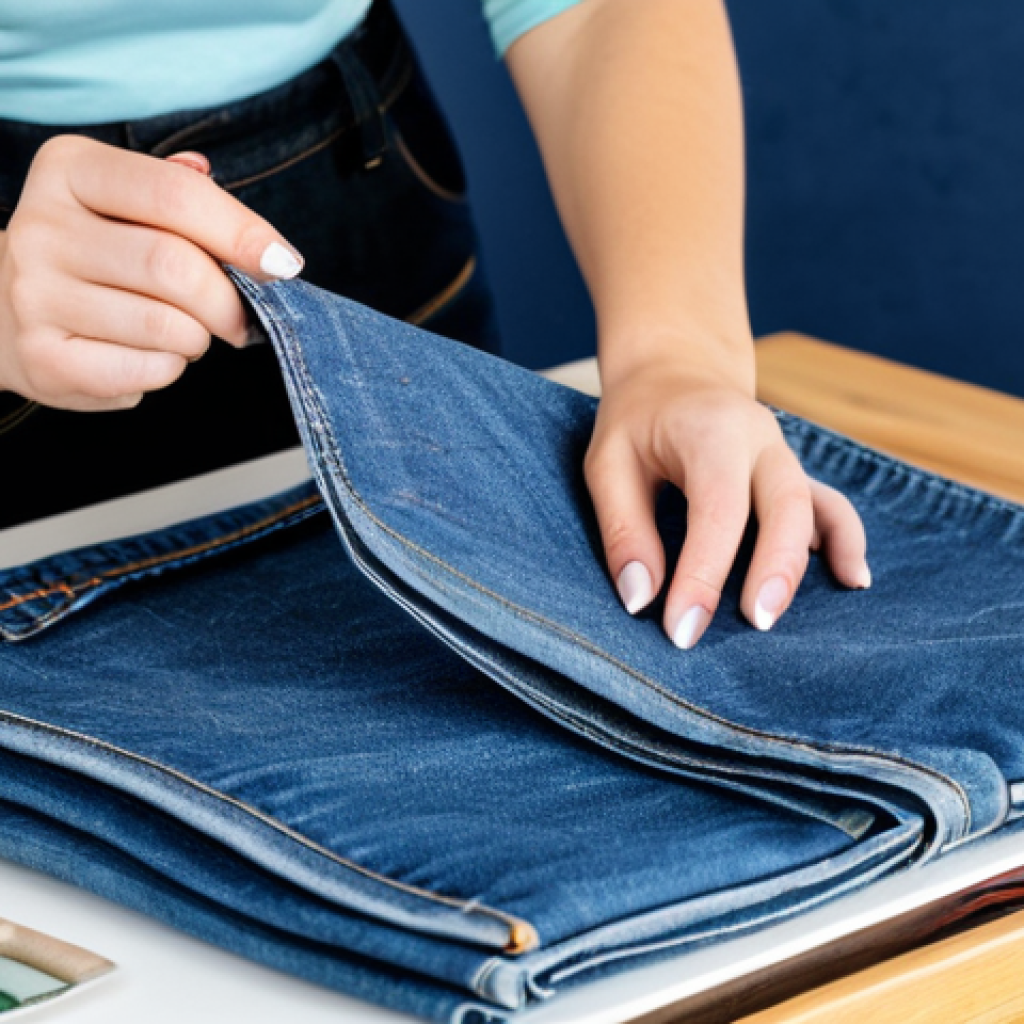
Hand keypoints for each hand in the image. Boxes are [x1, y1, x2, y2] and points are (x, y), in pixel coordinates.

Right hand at [0, 135, 303, 409]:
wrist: (7, 307)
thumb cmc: (97, 251)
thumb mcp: (129, 203)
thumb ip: (186, 199)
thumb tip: (248, 224)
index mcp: (71, 169)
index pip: (176, 195)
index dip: (243, 234)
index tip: (285, 265)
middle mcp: (42, 225)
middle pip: (174, 266)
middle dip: (228, 301)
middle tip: (241, 319)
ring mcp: (35, 293)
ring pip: (165, 326)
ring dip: (199, 338)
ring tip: (189, 332)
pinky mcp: (44, 356)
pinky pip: (146, 370)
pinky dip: (172, 368)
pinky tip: (158, 355)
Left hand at [585, 358, 870, 647]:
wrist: (675, 373)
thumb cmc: (635, 421)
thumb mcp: (607, 464)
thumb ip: (623, 530)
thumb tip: (640, 601)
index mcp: (710, 430)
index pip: (718, 508)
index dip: (704, 573)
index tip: (683, 630)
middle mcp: (759, 439)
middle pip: (785, 505)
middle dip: (773, 569)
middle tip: (753, 625)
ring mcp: (784, 455)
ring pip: (817, 507)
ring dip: (807, 564)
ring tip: (788, 615)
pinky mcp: (794, 474)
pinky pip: (832, 506)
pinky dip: (846, 541)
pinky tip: (852, 580)